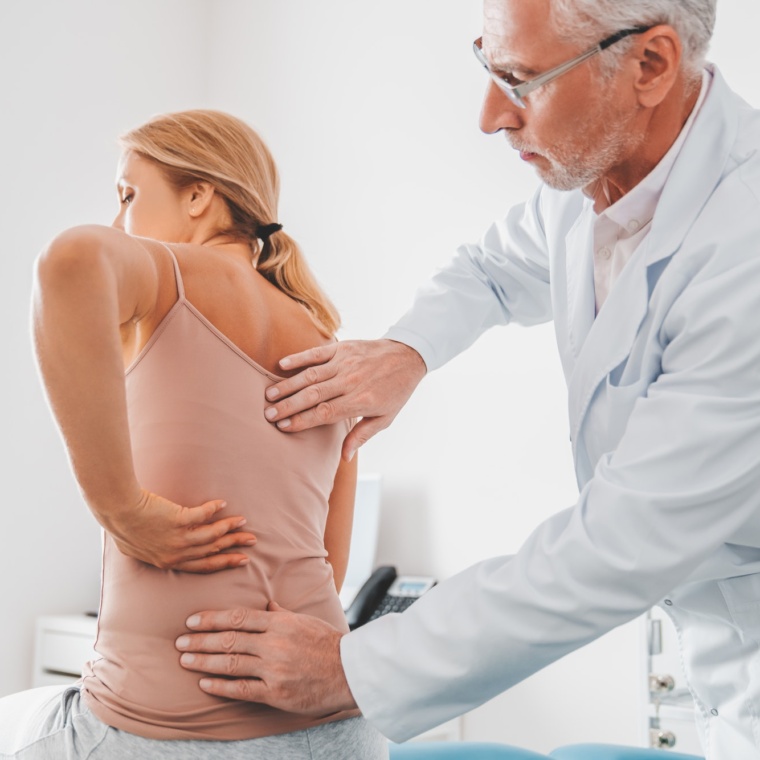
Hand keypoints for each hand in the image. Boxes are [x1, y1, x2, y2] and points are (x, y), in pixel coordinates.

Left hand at [100, 490, 256, 572]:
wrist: (117, 510)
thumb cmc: (121, 526)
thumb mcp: (137, 548)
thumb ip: (154, 551)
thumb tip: (163, 548)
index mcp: (168, 562)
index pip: (202, 566)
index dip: (223, 563)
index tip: (239, 560)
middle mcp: (176, 553)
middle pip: (212, 552)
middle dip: (234, 547)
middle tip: (251, 542)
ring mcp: (178, 537)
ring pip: (212, 535)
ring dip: (229, 528)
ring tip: (242, 521)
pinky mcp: (179, 520)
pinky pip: (203, 515)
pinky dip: (214, 509)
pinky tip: (222, 503)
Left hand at [175, 602, 356, 714]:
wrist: (348, 672)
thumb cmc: (327, 643)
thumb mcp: (305, 620)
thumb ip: (282, 613)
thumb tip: (267, 605)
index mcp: (280, 623)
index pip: (238, 617)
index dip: (212, 618)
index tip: (192, 620)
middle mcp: (273, 644)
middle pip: (228, 639)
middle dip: (201, 639)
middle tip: (179, 640)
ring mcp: (273, 669)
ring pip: (230, 662)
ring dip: (204, 660)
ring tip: (185, 659)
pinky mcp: (275, 693)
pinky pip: (241, 689)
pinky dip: (220, 685)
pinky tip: (204, 682)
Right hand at [263, 339, 426, 459]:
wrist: (408, 356)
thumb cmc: (395, 391)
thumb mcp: (385, 418)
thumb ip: (362, 435)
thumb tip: (345, 457)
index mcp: (360, 401)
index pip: (325, 413)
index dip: (302, 421)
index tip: (283, 427)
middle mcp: (351, 381)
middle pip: (313, 395)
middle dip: (289, 406)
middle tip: (268, 414)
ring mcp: (345, 363)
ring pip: (311, 375)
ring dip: (288, 385)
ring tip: (269, 395)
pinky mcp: (343, 348)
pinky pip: (317, 353)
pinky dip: (298, 358)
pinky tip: (281, 365)